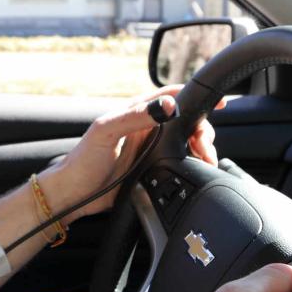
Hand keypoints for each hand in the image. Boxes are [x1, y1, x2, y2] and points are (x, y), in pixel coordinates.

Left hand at [40, 86, 217, 221]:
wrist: (74, 195)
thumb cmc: (82, 160)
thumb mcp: (106, 132)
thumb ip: (135, 116)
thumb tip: (168, 106)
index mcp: (135, 112)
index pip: (171, 96)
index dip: (194, 97)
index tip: (216, 102)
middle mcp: (147, 128)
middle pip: (186, 121)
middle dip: (202, 129)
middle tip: (204, 144)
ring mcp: (152, 149)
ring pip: (187, 142)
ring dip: (202, 147)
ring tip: (204, 158)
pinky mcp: (155, 169)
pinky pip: (182, 162)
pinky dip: (194, 164)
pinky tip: (198, 169)